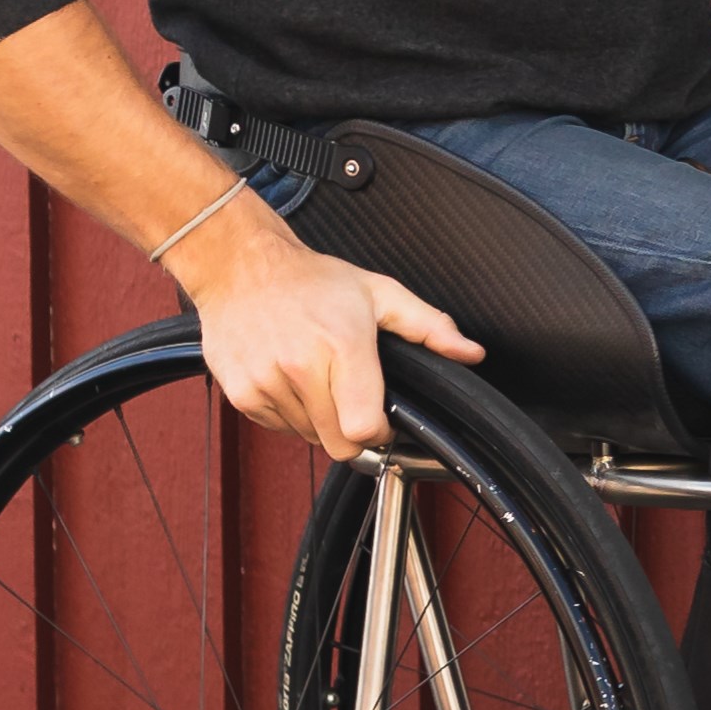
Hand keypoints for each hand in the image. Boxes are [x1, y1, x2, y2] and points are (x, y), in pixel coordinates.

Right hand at [163, 202, 478, 458]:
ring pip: (309, 438)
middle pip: (339, 443)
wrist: (240, 266)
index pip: (364, 427)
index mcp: (341, 344)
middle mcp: (300, 366)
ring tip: (317, 378)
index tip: (382, 419)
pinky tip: (291, 380)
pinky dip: (291, 414)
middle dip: (352, 430)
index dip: (381, 432)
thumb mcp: (378, 292)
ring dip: (320, 421)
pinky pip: (279, 429)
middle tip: (351, 397)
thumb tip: (470, 353)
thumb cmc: (311, 280)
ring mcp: (267, 382)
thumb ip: (429, 327)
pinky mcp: (242, 393)